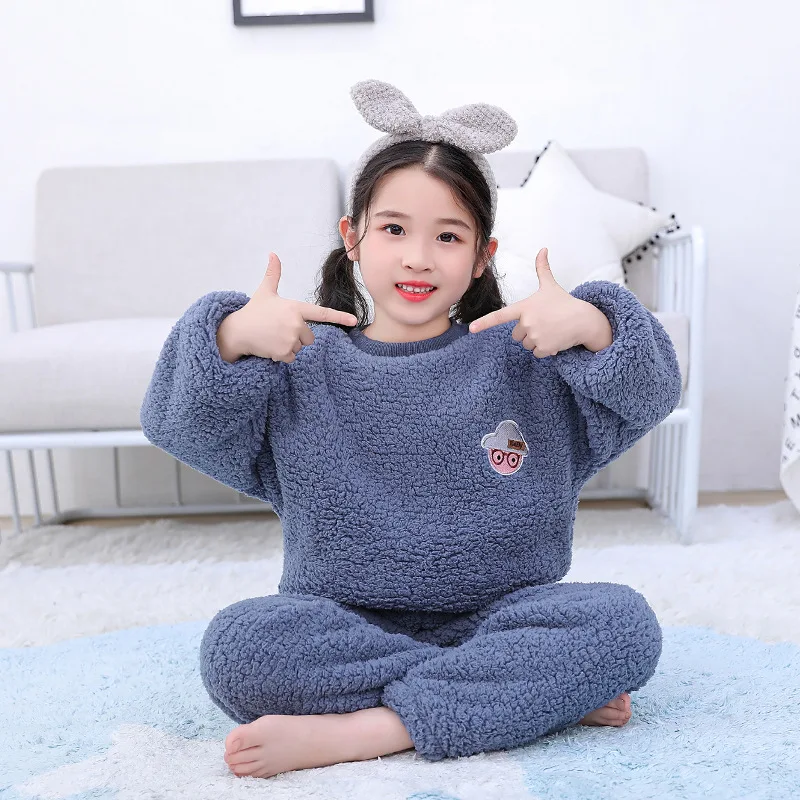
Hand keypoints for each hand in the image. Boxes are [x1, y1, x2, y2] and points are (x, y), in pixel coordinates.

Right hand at [217, 252, 357, 362]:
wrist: (237, 331)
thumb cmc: (253, 311)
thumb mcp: (265, 291)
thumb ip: (273, 274)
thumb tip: (273, 254)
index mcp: (295, 308)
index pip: (321, 313)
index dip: (339, 317)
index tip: (354, 321)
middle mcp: (296, 323)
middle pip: (309, 337)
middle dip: (297, 336)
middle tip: (278, 330)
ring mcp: (291, 338)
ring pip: (300, 348)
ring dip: (288, 346)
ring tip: (272, 337)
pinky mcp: (284, 351)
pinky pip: (291, 358)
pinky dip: (282, 355)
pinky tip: (270, 346)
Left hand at [468, 248, 612, 356]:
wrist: (584, 319)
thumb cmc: (565, 302)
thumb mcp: (551, 286)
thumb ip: (542, 269)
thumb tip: (543, 249)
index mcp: (525, 307)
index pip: (500, 316)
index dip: (484, 323)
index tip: (471, 329)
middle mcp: (527, 322)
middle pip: (516, 335)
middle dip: (528, 332)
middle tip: (544, 323)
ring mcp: (535, 335)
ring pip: (526, 345)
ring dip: (537, 341)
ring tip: (551, 330)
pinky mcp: (543, 347)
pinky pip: (537, 354)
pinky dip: (546, 350)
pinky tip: (556, 340)